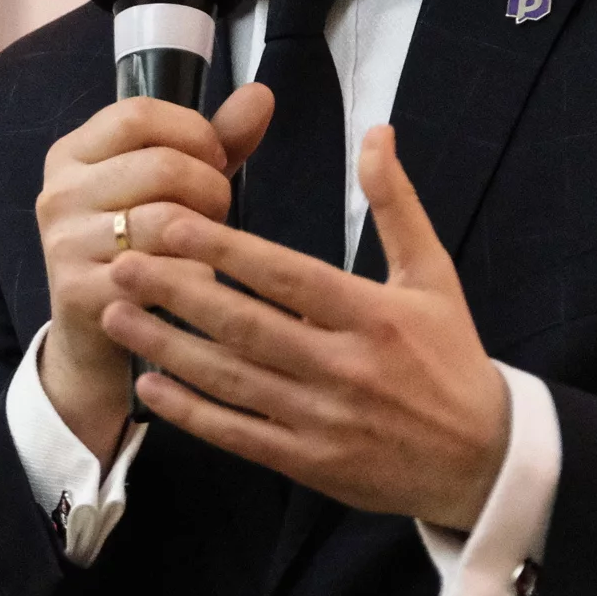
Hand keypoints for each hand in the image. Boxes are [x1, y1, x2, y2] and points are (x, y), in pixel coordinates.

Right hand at [34, 84, 275, 459]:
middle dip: (210, 189)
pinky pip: (166, 273)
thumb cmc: (141, 247)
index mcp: (71, 153)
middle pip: (162, 166)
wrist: (95, 334)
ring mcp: (64, 243)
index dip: (192, 131)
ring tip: (207, 247)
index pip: (137, 114)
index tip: (213, 159)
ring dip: (208, 236)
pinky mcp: (80, 292)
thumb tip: (261, 94)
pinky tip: (194, 283)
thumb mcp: (170, 188)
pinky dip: (196, 278)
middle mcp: (58, 192)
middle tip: (215, 214)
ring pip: (168, 221)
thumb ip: (213, 141)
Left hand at [99, 124, 509, 528]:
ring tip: (114, 315)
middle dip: (177, 292)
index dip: (226, 249)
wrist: (482, 460)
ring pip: (231, 379)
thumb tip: (377, 132)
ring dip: (167, 347)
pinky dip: (191, 413)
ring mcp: (323, 419)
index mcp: (371, 316)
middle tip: (121, 262)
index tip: (172, 222)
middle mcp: (343, 367)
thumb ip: (396, 205)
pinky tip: (149, 385)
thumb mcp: (433, 275)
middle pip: (246, 326)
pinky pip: (238, 434)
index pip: (286, 276)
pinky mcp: (309, 463)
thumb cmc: (450, 356)